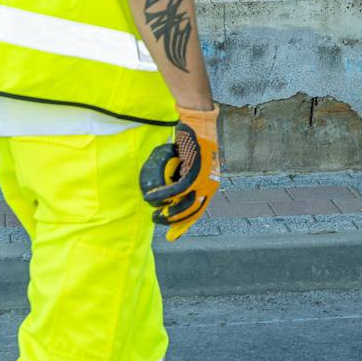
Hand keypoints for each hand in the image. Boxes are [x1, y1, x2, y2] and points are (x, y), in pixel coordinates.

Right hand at [140, 104, 220, 240]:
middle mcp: (210, 186)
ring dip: (166, 212)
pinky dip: (162, 196)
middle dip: (173, 221)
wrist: (199, 124)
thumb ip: (185, 176)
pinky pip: (175, 191)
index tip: (172, 236)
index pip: (198, 212)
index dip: (184, 225)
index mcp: (211, 186)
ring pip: (183, 206)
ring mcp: (203, 181)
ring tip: (153, 212)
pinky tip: (151, 198)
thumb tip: (172, 189)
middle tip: (157, 220)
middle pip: (191, 213)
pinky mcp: (194, 173)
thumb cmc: (194, 141)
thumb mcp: (192, 163)